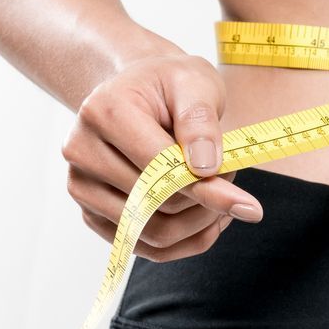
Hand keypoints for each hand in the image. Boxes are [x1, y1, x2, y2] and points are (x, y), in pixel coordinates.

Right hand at [61, 46, 264, 259]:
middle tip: (233, 176)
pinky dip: (185, 239)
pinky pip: (145, 247)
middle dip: (206, 201)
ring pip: (151, 232)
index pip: (157, 166)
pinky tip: (209, 215)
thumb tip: (205, 169)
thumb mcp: (194, 82)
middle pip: (154, 204)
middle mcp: (81, 152)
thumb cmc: (169, 83)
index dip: (205, 187)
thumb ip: (200, 121)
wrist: (139, 89)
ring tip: (222, 191)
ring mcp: (82, 187)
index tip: (246, 202)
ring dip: (199, 222)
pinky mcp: (92, 214)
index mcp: (102, 112)